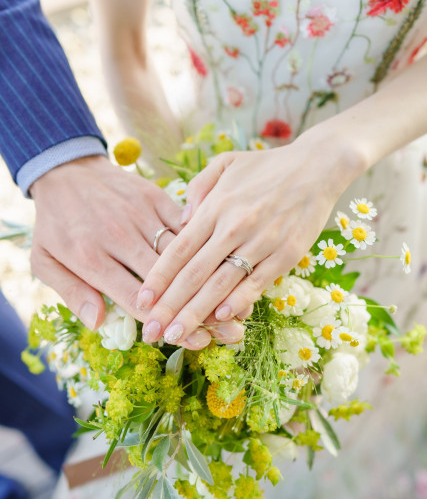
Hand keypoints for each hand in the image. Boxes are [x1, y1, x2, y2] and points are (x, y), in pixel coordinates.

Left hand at [30, 155, 245, 348]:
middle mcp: (120, 237)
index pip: (134, 299)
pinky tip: (223, 265)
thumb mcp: (44, 260)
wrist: (66, 169)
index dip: (165, 324)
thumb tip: (97, 322)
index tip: (191, 342)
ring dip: (208, 281)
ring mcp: (141, 215)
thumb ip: (71, 292)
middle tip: (225, 332)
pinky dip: (203, 245)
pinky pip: (184, 225)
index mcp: (92, 257)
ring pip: (182, 253)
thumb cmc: (56, 222)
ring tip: (233, 305)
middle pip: (167, 281)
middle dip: (197, 309)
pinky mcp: (155, 197)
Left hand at [137, 126, 364, 345]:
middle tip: (150, 332)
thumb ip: (198, 188)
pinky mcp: (286, 255)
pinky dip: (238, 302)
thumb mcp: (226, 163)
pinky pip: (257, 283)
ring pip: (221, 285)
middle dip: (169, 306)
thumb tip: (181, 221)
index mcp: (216, 206)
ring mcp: (261, 242)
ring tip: (176, 335)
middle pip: (194, 274)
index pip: (178, 249)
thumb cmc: (267, 166)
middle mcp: (234, 226)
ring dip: (196, 314)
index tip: (141, 300)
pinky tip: (220, 318)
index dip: (158, 278)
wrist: (317, 167)